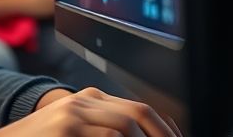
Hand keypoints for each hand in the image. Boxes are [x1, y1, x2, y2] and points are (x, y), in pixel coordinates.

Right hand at [0, 87, 180, 136]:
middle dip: (164, 135)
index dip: (166, 129)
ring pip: (128, 125)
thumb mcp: (73, 131)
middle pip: (140, 111)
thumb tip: (138, 136)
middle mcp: (83, 100)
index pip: (140, 108)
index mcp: (89, 99)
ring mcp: (74, 113)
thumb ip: (101, 129)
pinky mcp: (66, 129)